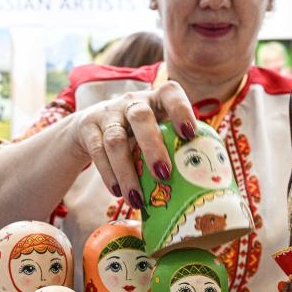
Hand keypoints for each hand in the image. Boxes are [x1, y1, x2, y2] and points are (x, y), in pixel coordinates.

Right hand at [77, 80, 196, 207]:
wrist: (89, 128)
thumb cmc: (135, 135)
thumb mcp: (154, 131)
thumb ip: (173, 146)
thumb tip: (203, 180)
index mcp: (155, 100)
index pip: (170, 93)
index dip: (181, 110)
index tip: (190, 134)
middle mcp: (131, 102)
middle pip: (141, 116)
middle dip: (152, 146)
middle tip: (164, 175)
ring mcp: (107, 114)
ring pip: (115, 140)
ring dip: (127, 171)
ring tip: (137, 199)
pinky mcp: (88, 129)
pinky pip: (97, 152)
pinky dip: (108, 174)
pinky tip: (118, 192)